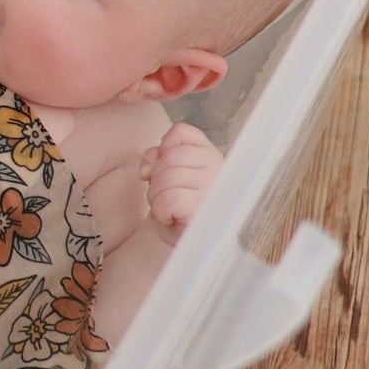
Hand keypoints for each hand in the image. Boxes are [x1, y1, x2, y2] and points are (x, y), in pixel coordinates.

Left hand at [140, 121, 221, 241]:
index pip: (179, 132)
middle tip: (164, 194)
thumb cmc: (172, 199)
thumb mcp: (164, 170)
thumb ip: (157, 155)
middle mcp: (219, 168)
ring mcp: (215, 189)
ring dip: (156, 196)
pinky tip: (170, 216)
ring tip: (168, 206)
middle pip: (169, 157)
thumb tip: (148, 166)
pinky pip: (169, 200)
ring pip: (167, 179)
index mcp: (211, 153)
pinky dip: (160, 210)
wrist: (177, 236)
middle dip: (156, 178)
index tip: (162, 169)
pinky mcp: (205, 210)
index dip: (161, 150)